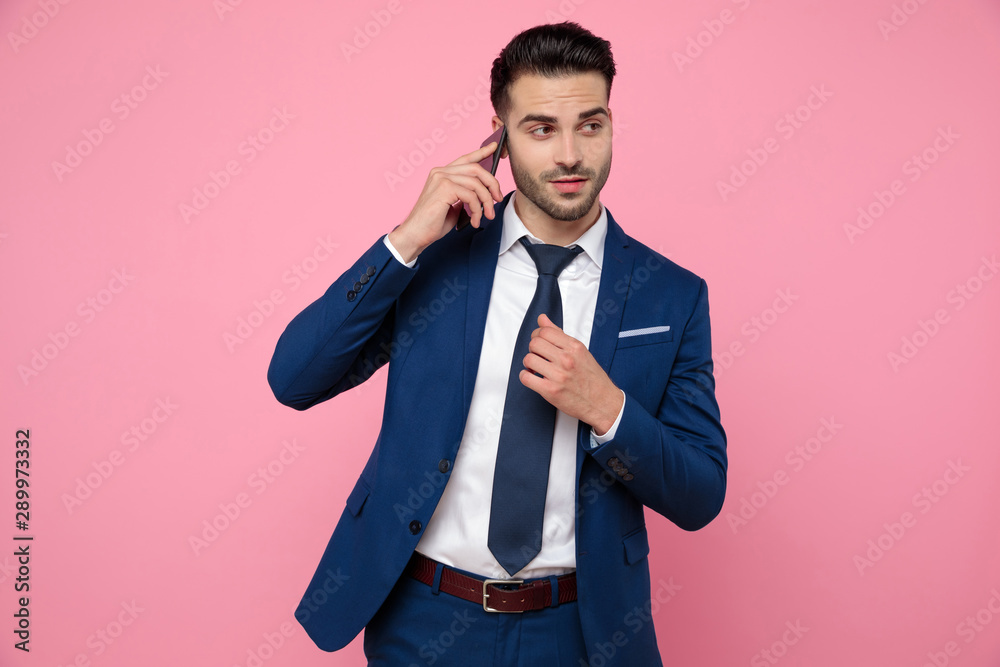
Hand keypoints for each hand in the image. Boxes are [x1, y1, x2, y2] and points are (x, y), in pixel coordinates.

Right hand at [388, 142, 502, 262]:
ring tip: (487, 215)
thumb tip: (483, 193)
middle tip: (498, 199)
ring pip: (476, 183)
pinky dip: (477, 210)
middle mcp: (440, 172)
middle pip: (476, 168)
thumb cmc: (432, 223)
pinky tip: (474, 220)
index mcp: (441, 173)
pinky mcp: (444, 188)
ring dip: (486, 201)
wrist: (416, 234)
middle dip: (492, 183)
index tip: (494, 147)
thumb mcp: (453, 205)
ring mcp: (441, 178)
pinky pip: (471, 195)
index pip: (465, 159)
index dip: (481, 152)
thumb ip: (465, 195)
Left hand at [519, 313, 623, 434]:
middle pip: (534, 343)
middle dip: (533, 349)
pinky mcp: (551, 391)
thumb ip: (559, 334)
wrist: (603, 402)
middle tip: (538, 356)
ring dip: (529, 363)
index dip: (537, 335)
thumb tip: (542, 319)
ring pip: (528, 359)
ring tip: (536, 368)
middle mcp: (566, 359)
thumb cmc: (592, 378)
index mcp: (574, 347)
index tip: (539, 341)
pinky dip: (526, 377)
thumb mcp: (580, 351)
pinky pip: (526, 378)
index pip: (545, 331)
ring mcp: (558, 375)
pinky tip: (534, 378)